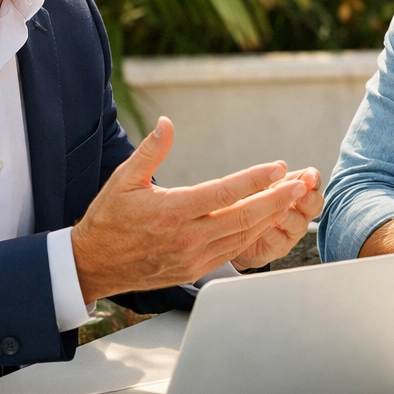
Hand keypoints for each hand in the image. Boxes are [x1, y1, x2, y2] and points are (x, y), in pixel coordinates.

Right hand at [71, 117, 308, 301]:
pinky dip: (254, 235)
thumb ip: (150, 151)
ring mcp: (193, 258)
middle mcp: (187, 238)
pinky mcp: (195, 270)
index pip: (224, 193)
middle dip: (276, 199)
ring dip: (270, 217)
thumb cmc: (109, 218)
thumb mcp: (124, 179)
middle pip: (244, 218)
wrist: (93, 265)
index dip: (255, 179)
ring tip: (291, 199)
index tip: (277, 167)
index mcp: (172, 212)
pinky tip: (267, 220)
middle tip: (300, 184)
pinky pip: (233, 252)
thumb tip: (167, 123)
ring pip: (243, 237)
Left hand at [231, 167, 323, 269]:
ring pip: (299, 224)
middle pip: (315, 204)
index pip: (312, 182)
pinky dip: (274, 234)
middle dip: (309, 199)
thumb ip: (271, 178)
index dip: (312, 180)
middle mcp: (299, 210)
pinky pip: (281, 241)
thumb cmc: (251, 203)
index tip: (308, 179)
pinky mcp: (280, 247)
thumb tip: (281, 165)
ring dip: (290, 216)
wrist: (235, 233)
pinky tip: (266, 228)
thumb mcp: (259, 186)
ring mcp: (291, 229)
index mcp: (296, 190)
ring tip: (279, 212)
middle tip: (301, 194)